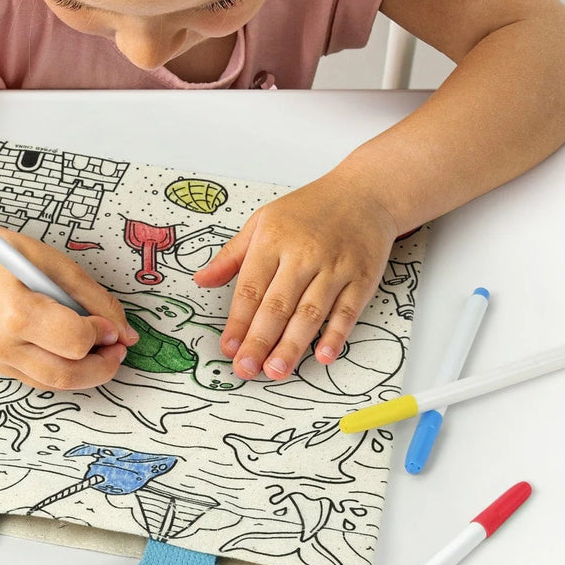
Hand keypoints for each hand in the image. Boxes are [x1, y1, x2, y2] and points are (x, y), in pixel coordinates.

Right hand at [0, 223, 138, 390]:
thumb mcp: (58, 265)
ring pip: (58, 384)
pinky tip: (76, 350)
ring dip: (89, 372)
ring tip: (102, 348)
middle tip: (118, 347)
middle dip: (103, 365)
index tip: (112, 324)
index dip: (103, 334)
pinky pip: (45, 381)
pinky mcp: (3, 367)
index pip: (73, 340)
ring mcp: (0, 360)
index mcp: (16, 311)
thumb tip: (125, 332)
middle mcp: (4, 343)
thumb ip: (96, 299)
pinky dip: (69, 370)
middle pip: (67, 374)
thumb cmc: (10, 258)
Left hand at [192, 169, 398, 381]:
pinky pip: (347, 311)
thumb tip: (201, 280)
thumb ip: (232, 255)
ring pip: (310, 312)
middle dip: (259, 341)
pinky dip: (335, 335)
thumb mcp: (262, 221)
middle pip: (277, 305)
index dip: (237, 321)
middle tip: (246, 369)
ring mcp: (335, 267)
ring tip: (276, 370)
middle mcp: (303, 254)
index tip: (228, 347)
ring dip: (292, 345)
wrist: (362, 194)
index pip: (250, 288)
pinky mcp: (362, 277)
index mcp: (273, 240)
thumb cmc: (309, 209)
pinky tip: (322, 355)